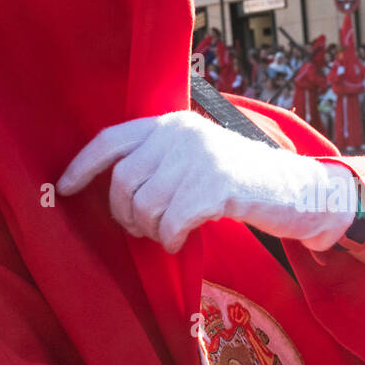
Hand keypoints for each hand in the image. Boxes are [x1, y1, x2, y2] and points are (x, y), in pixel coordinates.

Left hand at [58, 111, 354, 253]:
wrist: (298, 190)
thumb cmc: (243, 181)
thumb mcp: (199, 156)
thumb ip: (161, 161)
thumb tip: (112, 188)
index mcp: (173, 123)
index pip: (112, 139)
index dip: (83, 166)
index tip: (65, 189)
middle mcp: (183, 133)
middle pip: (123, 181)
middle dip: (126, 214)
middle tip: (143, 230)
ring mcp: (201, 157)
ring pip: (145, 205)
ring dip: (151, 230)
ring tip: (168, 234)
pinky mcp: (218, 185)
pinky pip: (172, 222)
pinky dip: (171, 239)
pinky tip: (182, 240)